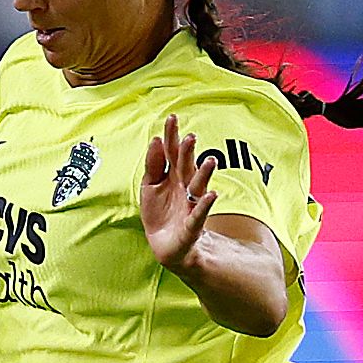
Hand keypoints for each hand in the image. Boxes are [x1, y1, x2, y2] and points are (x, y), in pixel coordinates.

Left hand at [140, 114, 217, 271]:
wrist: (166, 245)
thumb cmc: (160, 213)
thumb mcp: (150, 186)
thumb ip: (153, 164)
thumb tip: (155, 140)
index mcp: (173, 176)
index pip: (173, 152)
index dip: (172, 136)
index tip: (172, 118)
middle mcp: (185, 187)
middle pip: (186, 166)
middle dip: (188, 153)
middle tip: (190, 137)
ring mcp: (190, 204)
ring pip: (198, 186)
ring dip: (204, 173)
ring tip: (210, 161)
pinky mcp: (192, 224)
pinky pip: (200, 213)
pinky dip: (205, 204)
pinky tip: (212, 195)